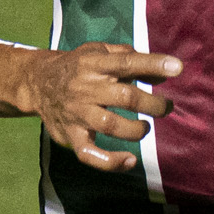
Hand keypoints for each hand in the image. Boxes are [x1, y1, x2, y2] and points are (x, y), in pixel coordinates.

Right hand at [29, 43, 179, 171]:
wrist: (36, 82)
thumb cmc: (78, 67)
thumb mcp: (99, 51)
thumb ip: (130, 57)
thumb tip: (164, 74)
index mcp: (94, 64)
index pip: (126, 62)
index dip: (153, 64)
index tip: (177, 68)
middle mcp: (85, 88)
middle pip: (124, 97)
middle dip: (152, 104)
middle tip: (165, 107)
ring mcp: (77, 113)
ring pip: (110, 125)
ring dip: (136, 130)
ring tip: (145, 128)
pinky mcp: (71, 136)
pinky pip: (89, 154)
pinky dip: (110, 162)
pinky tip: (130, 161)